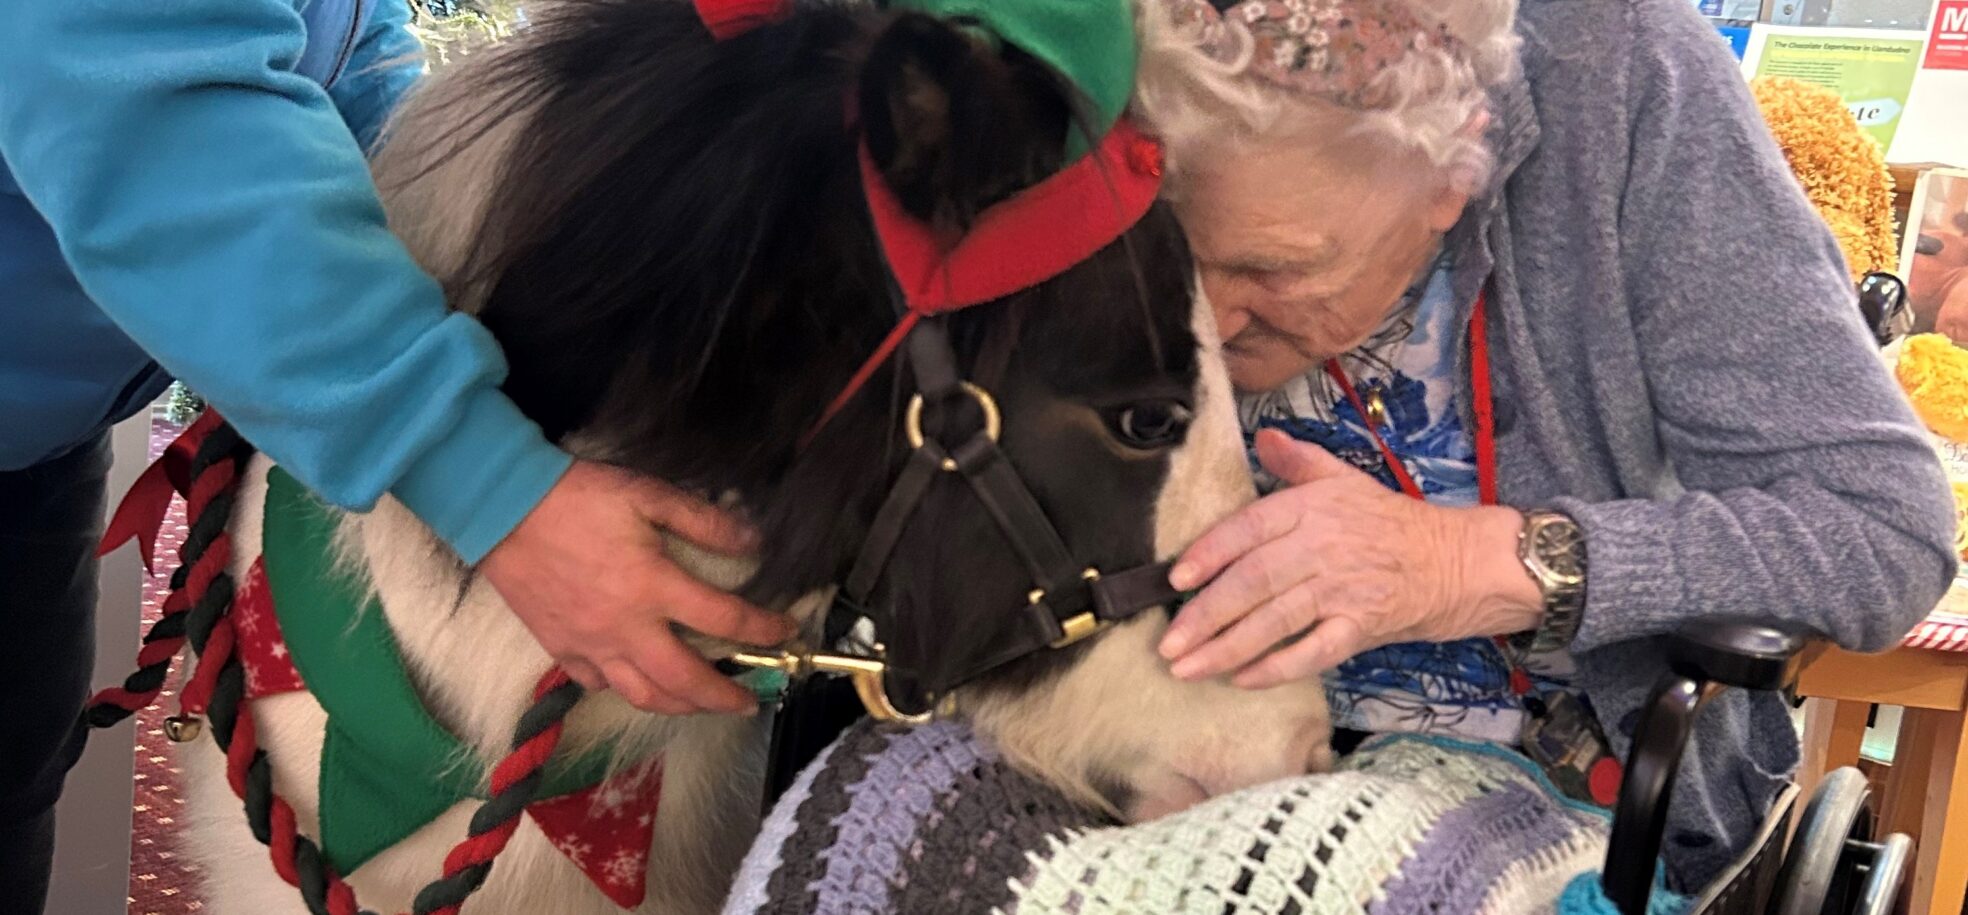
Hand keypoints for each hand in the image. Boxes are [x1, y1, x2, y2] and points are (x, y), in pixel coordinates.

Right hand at [479, 460, 795, 714]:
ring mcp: (592, 645)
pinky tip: (641, 682)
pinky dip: (627, 689)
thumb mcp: (648, 494)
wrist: (502, 509)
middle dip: (725, 697)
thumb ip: (704, 521)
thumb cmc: (578, 497)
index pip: (724, 620)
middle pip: (686, 681)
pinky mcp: (562, 650)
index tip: (785, 633)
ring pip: (644, 695)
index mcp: (654, 587)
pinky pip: (601, 685)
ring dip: (682, 706)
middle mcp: (627, 628)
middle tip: (748, 702)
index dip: (762, 630)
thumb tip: (753, 541)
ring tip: (703, 704)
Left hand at [1156, 429, 1539, 688]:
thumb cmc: (1393, 522)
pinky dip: (1276, 667)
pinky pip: (1312, 651)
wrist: (1459, 560)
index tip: (1174, 579)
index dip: (1208, 553)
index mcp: (1312, 507)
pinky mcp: (1363, 626)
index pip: (1248, 529)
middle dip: (1204, 615)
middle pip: (1252, 581)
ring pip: (1274, 620)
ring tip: (1187, 668)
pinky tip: (1242, 679)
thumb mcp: (1346, 480)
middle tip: (1167, 644)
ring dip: (1226, 648)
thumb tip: (1263, 438)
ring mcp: (1343, 589)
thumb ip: (1298, 463)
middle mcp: (1323, 546)